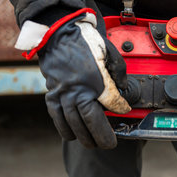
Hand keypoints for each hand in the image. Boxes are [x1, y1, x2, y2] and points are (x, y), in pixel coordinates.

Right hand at [38, 13, 130, 148]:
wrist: (58, 32)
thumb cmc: (85, 41)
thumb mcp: (110, 52)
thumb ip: (118, 73)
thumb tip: (122, 90)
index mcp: (95, 79)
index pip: (112, 103)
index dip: (120, 110)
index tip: (124, 111)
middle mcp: (78, 90)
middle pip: (92, 121)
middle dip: (102, 136)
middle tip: (109, 144)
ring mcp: (63, 94)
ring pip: (74, 124)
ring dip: (84, 137)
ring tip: (93, 143)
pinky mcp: (51, 94)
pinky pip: (57, 118)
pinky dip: (65, 129)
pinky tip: (73, 134)